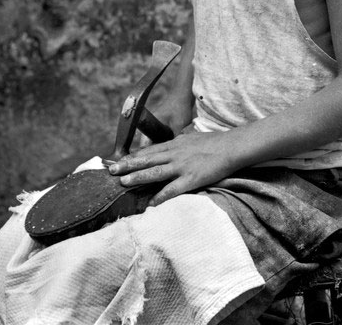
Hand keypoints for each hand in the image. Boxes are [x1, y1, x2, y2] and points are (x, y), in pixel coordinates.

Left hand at [107, 131, 235, 206]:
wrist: (231, 147)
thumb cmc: (214, 142)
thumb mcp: (192, 138)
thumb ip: (179, 143)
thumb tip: (171, 145)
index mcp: (174, 144)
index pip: (149, 150)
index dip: (133, 156)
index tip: (119, 160)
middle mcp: (174, 154)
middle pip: (147, 159)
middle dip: (128, 165)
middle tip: (110, 170)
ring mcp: (182, 166)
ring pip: (155, 172)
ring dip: (138, 177)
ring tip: (123, 182)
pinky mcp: (191, 179)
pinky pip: (172, 189)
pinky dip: (160, 197)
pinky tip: (151, 204)